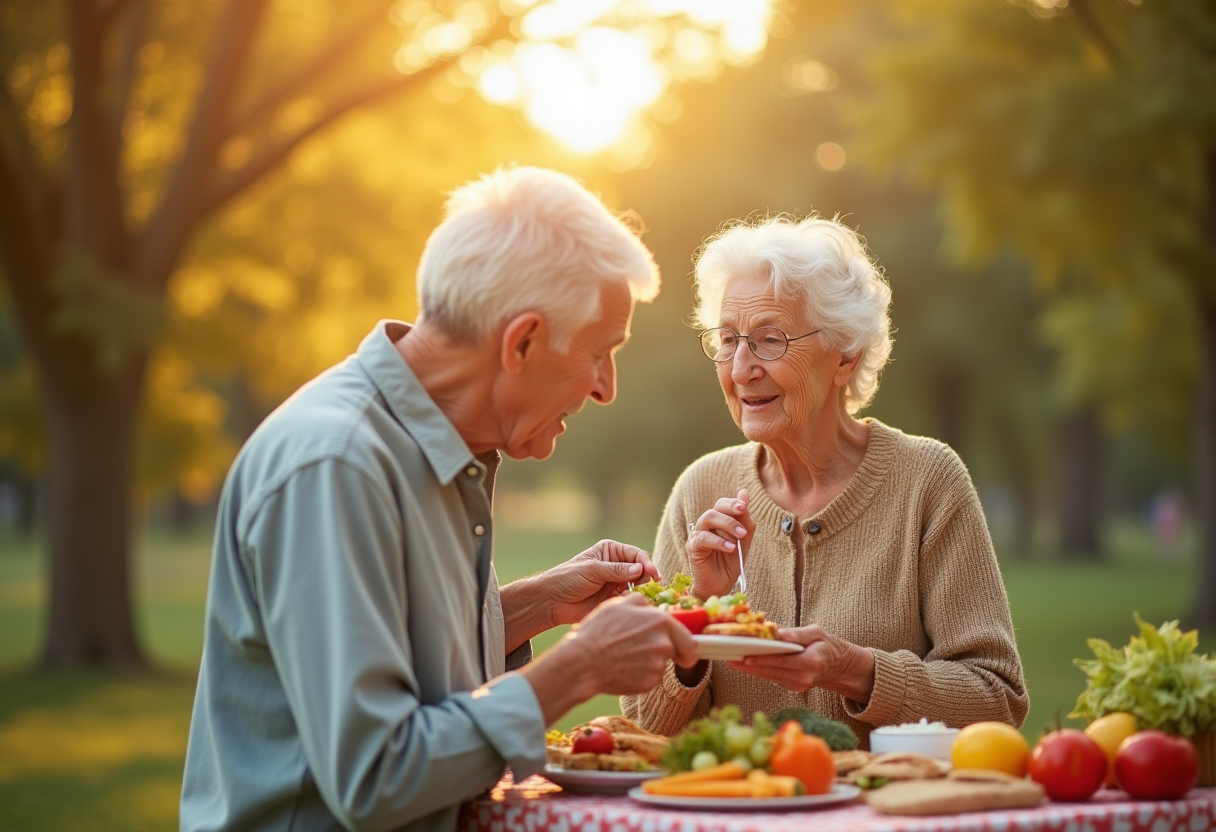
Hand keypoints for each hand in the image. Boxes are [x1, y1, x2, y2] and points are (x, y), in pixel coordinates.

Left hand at [544, 539, 659, 626]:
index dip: (646, 563)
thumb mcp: (593, 570)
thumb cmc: (568, 578)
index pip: (636, 554)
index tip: (653, 574)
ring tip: (643, 597)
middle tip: (650, 587)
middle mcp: (616, 565)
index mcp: (610, 551)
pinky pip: (630, 599)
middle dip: (647, 578)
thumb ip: (616, 570)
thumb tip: (640, 569)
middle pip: (641, 570)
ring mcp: (616, 583)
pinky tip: (632, 604)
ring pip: (638, 586)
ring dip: (642, 591)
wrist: (552, 601)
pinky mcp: (614, 599)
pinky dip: (633, 601)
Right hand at [556, 594, 699, 696]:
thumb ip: (641, 603)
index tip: (685, 650)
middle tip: (662, 657)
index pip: (687, 635)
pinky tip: (624, 669)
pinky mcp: (649, 682)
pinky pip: (651, 678)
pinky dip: (641, 675)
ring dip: (651, 662)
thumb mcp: (618, 605)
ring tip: (628, 657)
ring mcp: (657, 664)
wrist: (583, 661)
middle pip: (683, 653)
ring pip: (662, 664)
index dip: (687, 644)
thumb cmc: (598, 631)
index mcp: (660, 620)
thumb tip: (651, 606)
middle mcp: (664, 642)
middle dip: (678, 656)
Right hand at [686, 489, 753, 598]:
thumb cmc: (730, 562)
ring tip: (740, 537)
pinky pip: (703, 538)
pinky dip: (718, 541)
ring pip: (707, 518)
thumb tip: (744, 493)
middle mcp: (706, 525)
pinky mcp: (692, 547)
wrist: (721, 584)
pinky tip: (730, 547)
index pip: (722, 504)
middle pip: (715, 509)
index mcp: (718, 521)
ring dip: (727, 525)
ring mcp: (698, 535)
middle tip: (743, 516)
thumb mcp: (743, 540)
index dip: (732, 503)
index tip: (744, 507)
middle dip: (730, 511)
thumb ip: (745, 520)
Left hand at [729, 625, 875, 703]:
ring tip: (731, 659)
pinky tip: (745, 663)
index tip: (745, 656)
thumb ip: (798, 634)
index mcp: (811, 662)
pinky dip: (759, 670)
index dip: (762, 659)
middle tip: (729, 657)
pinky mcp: (792, 687)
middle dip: (749, 664)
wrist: (840, 666)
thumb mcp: (817, 633)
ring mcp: (798, 685)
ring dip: (749, 669)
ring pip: (768, 676)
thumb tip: (779, 633)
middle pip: (771, 671)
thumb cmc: (828, 646)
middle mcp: (803, 678)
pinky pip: (772, 677)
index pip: (781, 661)